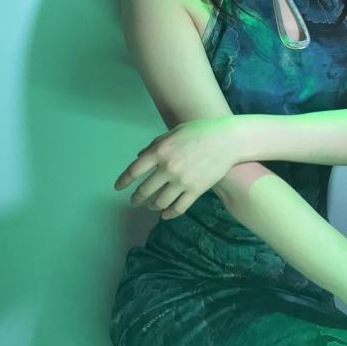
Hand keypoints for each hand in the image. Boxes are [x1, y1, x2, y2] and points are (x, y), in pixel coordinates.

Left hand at [113, 117, 236, 218]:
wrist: (228, 140)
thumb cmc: (201, 131)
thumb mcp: (175, 131)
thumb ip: (156, 144)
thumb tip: (140, 157)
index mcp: (160, 150)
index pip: (135, 170)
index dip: (124, 180)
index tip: (118, 188)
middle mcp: (168, 167)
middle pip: (145, 190)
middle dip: (136, 198)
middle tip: (134, 201)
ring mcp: (181, 181)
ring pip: (160, 202)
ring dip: (152, 206)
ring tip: (150, 206)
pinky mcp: (195, 191)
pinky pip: (178, 208)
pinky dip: (169, 214)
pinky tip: (165, 214)